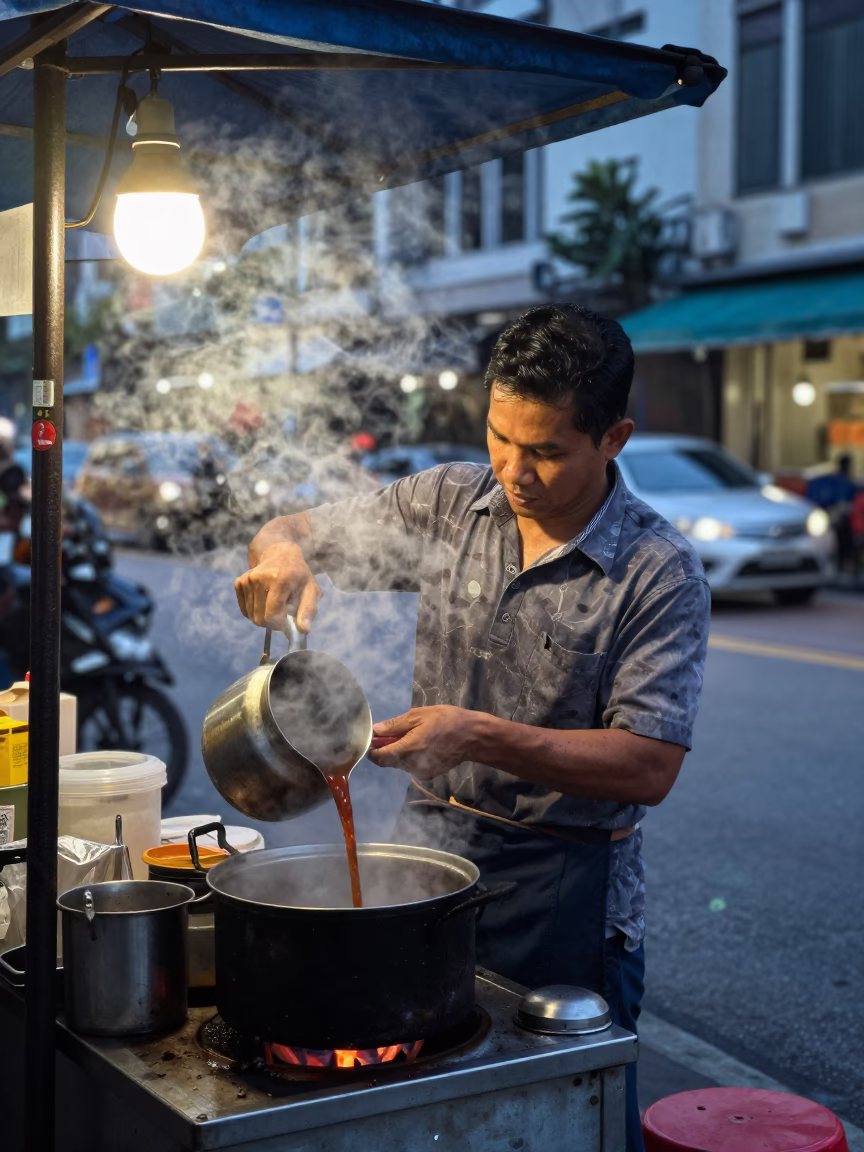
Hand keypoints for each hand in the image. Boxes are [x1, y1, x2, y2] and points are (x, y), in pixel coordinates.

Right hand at [234, 541, 320, 631]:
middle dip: (271, 622)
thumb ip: (308, 610)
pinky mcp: (239, 583)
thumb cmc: (299, 576)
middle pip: (260, 618)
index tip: (286, 621)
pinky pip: (244, 610)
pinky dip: (254, 612)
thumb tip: (304, 630)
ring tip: (274, 605)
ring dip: (263, 617)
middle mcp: (259, 578)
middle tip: (281, 614)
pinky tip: (264, 601)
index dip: (279, 624)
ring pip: (251, 616)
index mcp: (279, 580)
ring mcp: (247, 580)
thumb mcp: (311, 590)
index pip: (272, 615)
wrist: (281, 554)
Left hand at [367, 706, 481, 779]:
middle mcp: (411, 766)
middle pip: (389, 760)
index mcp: (407, 750)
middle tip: (403, 730)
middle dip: (390, 747)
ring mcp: (421, 773)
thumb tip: (375, 731)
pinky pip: (412, 766)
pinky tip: (426, 745)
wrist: (472, 737)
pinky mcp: (429, 775)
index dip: (374, 749)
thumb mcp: (418, 716)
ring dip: (402, 751)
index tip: (378, 738)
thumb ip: (394, 725)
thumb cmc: (445, 721)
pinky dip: (413, 756)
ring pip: (401, 763)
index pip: (378, 758)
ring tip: (418, 735)